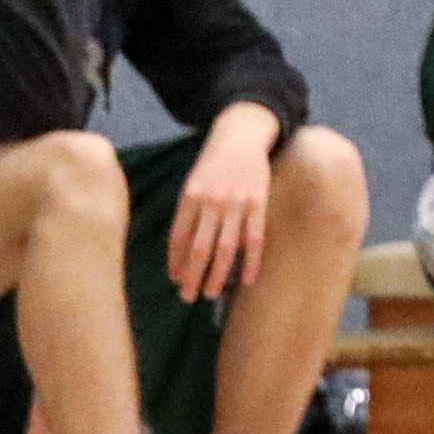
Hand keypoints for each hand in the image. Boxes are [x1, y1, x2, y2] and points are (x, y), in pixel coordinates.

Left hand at [168, 126, 273, 300]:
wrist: (240, 136)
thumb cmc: (213, 165)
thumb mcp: (193, 183)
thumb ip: (188, 213)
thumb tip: (180, 251)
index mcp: (190, 197)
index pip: (178, 238)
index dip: (175, 263)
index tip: (175, 281)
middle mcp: (211, 202)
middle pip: (199, 248)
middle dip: (192, 276)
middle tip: (187, 297)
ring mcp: (237, 203)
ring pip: (226, 248)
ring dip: (217, 275)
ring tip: (210, 294)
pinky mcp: (259, 203)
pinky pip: (255, 239)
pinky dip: (251, 262)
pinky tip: (247, 281)